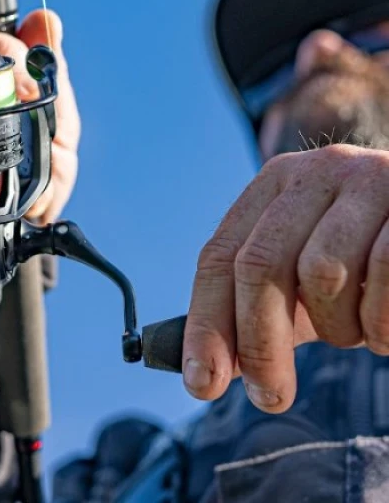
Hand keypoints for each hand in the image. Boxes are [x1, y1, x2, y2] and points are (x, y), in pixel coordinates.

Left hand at [183, 143, 388, 412]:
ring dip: (337, 328)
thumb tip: (203, 370)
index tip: (201, 384)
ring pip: (323, 273)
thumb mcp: (309, 274)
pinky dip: (380, 321)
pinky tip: (385, 333)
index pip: (220, 256)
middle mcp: (314, 173)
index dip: (206, 323)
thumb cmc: (372, 259)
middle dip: (259, 343)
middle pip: (260, 265)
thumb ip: (260, 308)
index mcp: (275, 185)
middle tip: (270, 396)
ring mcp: (367, 180)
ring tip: (357, 333)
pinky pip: (384, 271)